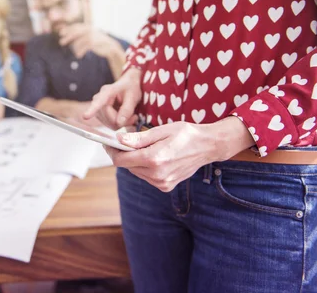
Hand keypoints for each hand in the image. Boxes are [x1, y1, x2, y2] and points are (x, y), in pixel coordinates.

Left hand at [59, 27, 118, 58]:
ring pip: (80, 40)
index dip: (68, 29)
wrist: (110, 47)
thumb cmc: (98, 43)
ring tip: (75, 53)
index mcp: (88, 27)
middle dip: (68, 37)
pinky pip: (85, 46)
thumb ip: (81, 36)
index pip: (76, 27)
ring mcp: (92, 35)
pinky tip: (78, 56)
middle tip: (61, 42)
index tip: (60, 33)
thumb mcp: (89, 37)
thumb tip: (70, 38)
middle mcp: (90, 30)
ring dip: (75, 47)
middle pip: (76, 32)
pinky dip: (81, 51)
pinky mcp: (95, 42)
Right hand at [83, 68, 141, 128]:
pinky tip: (124, 117)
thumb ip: (127, 109)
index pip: (99, 101)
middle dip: (122, 121)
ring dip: (121, 123)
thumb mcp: (133, 96)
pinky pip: (109, 124)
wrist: (128, 84)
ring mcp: (98, 107)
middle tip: (134, 117)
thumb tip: (119, 123)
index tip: (85, 116)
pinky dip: (118, 124)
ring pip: (108, 123)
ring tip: (131, 116)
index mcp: (107, 91)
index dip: (92, 109)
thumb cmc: (131, 87)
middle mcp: (99, 98)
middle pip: (108, 117)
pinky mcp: (100, 114)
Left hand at [104, 117, 254, 191]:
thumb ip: (138, 138)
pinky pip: (147, 177)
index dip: (112, 151)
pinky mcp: (166, 186)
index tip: (108, 143)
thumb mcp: (161, 131)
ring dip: (134, 161)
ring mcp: (162, 183)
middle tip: (125, 141)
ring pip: (136, 172)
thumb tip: (119, 141)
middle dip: (124, 154)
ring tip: (143, 148)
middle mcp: (157, 175)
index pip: (122, 160)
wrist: (208, 146)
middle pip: (127, 167)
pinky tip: (154, 157)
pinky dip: (145, 168)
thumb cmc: (186, 134)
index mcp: (155, 159)